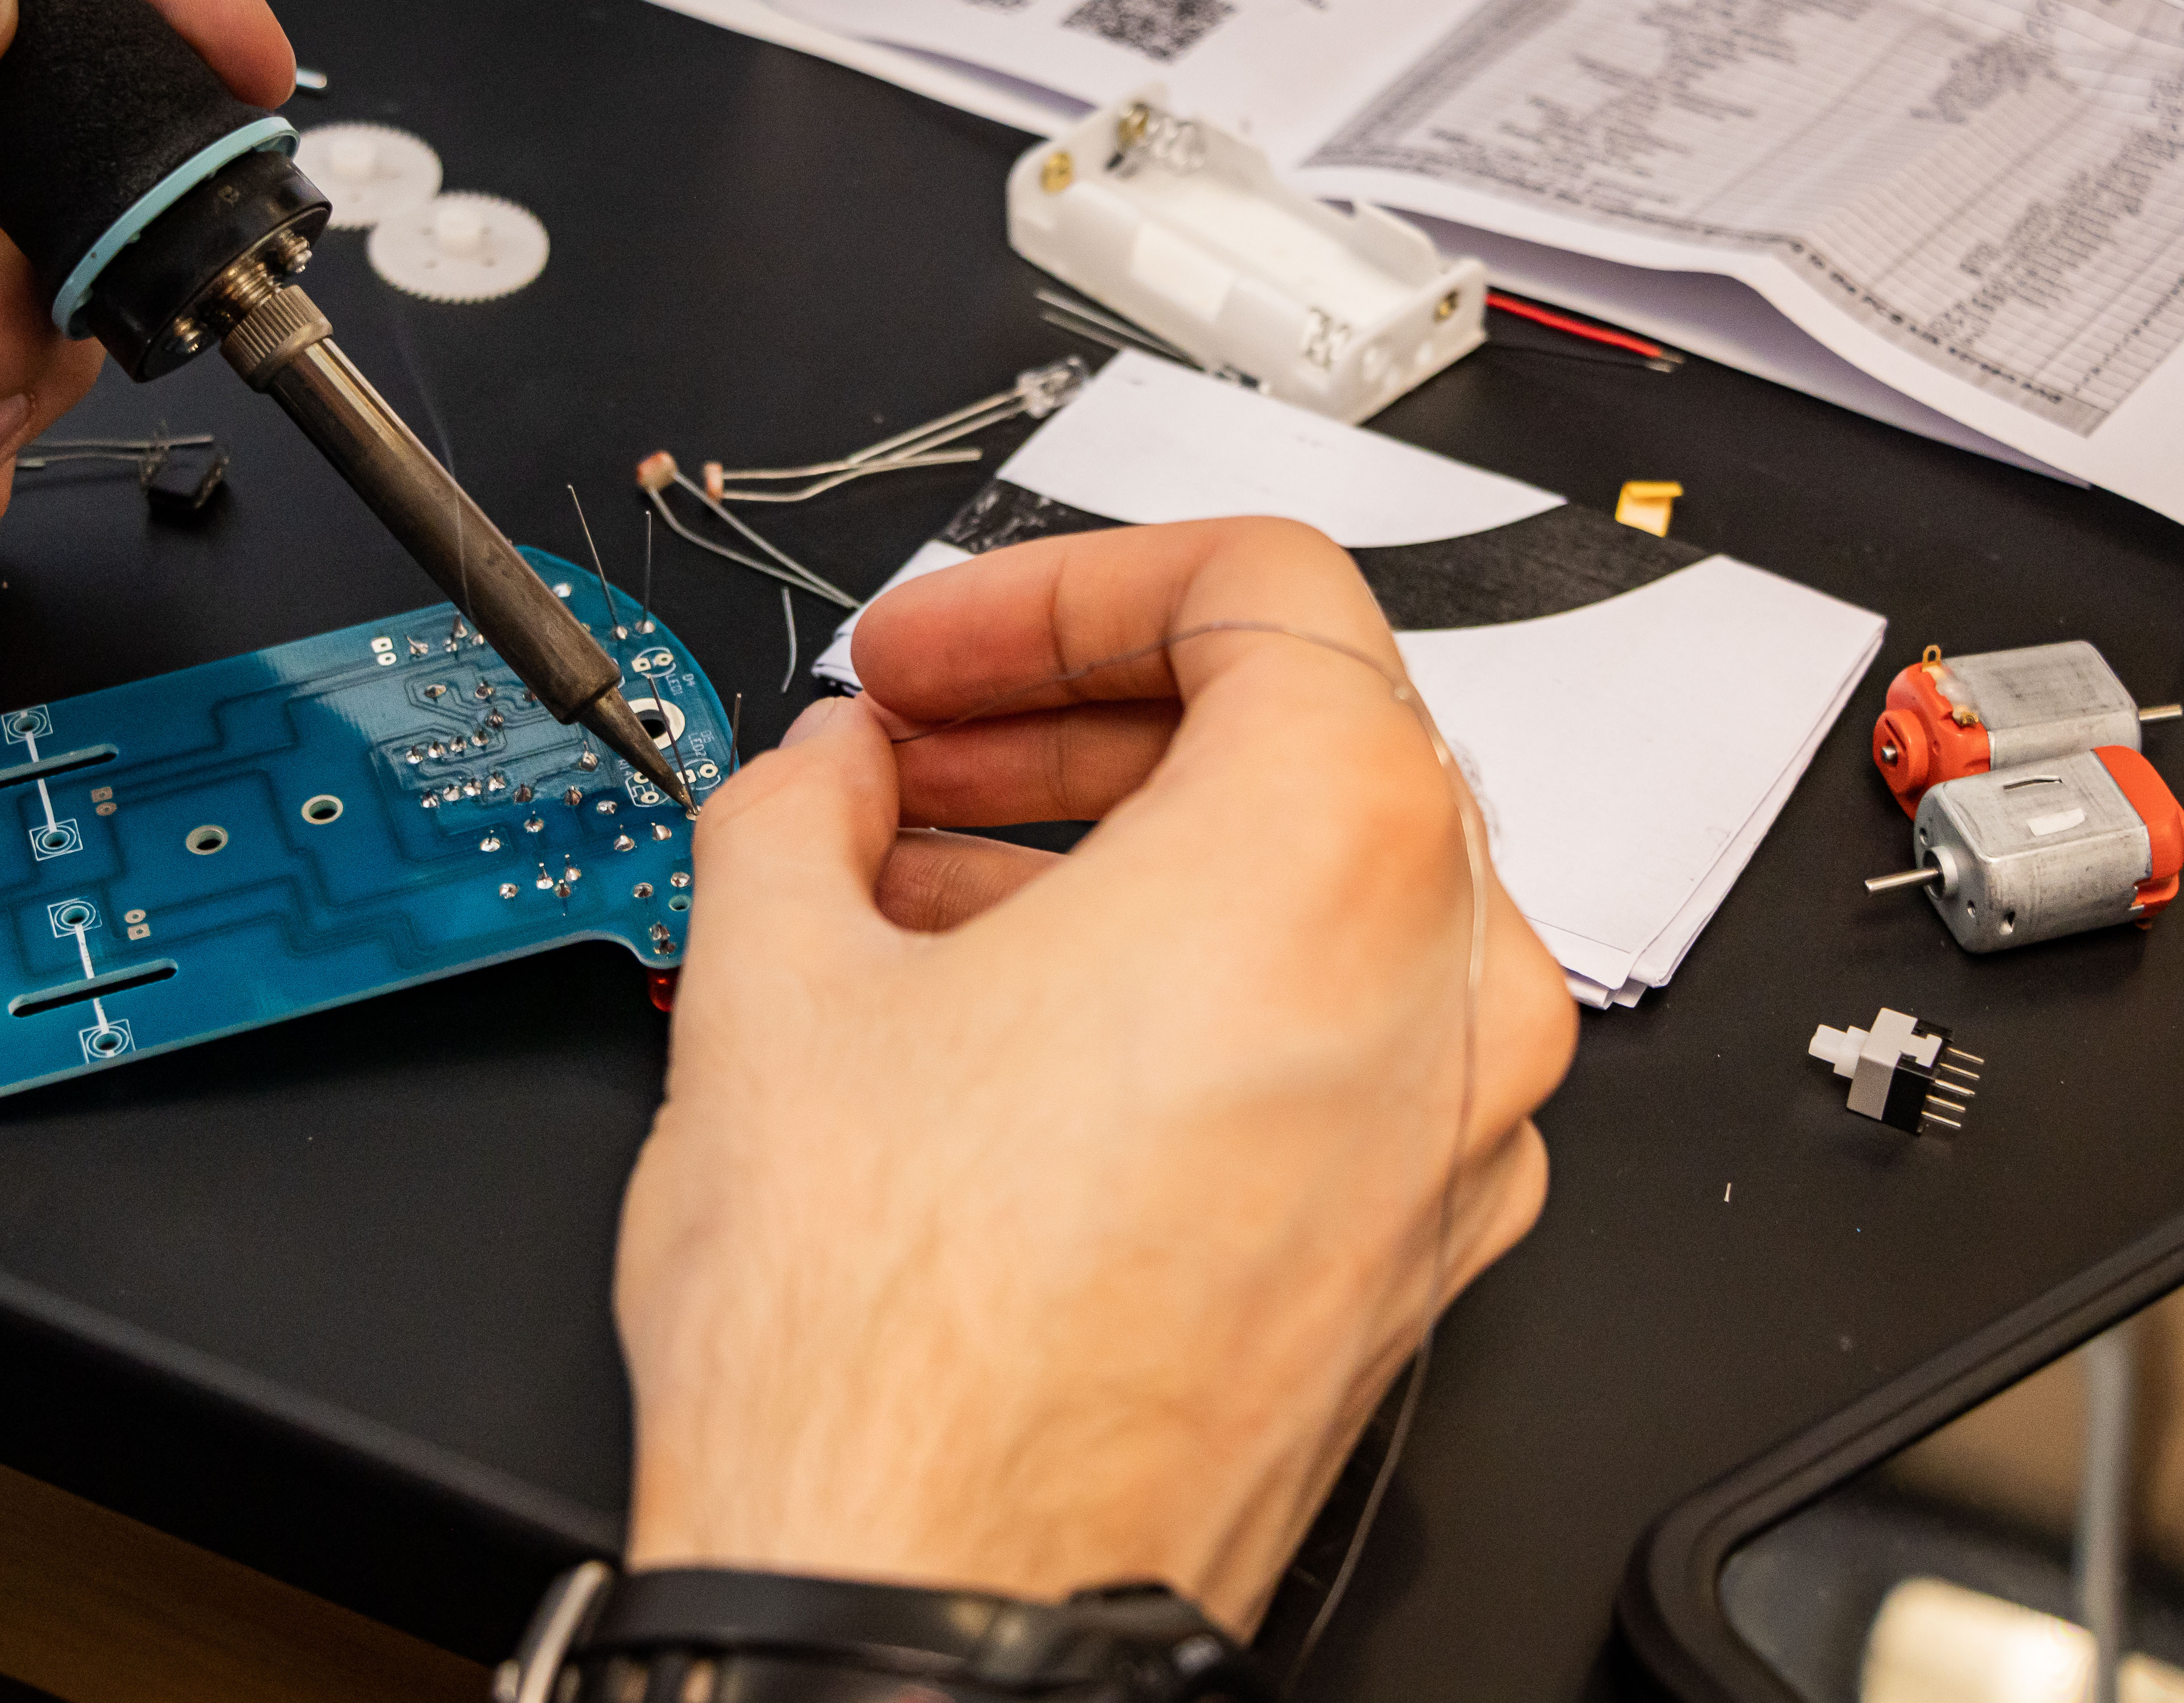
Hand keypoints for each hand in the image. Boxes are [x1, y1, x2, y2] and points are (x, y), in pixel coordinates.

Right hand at [615, 517, 1576, 1634]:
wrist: (923, 1618)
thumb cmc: (889, 1355)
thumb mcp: (770, 982)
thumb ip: (802, 801)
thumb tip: (827, 774)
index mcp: (1331, 861)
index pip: (1255, 588)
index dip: (1058, 587)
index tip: (939, 652)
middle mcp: (1443, 995)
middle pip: (1293, 736)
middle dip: (1071, 718)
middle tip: (913, 753)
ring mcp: (1450, 1140)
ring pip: (1306, 899)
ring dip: (1114, 858)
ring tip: (921, 895)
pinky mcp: (1407, 1252)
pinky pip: (1321, 1043)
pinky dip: (1182, 992)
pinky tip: (1012, 1033)